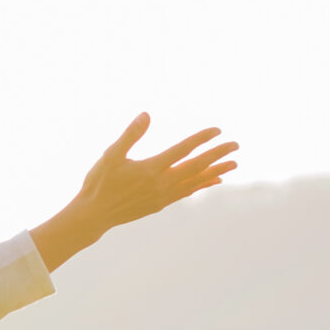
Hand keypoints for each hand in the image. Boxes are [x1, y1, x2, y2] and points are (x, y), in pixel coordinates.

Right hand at [31, 113, 237, 269]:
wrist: (94, 215)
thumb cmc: (99, 182)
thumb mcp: (111, 155)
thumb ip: (130, 135)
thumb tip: (147, 115)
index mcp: (151, 168)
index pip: (183, 150)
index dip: (201, 139)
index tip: (217, 130)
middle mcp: (162, 183)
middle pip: (196, 167)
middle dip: (218, 155)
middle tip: (236, 146)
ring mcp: (163, 196)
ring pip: (196, 181)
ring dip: (216, 172)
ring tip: (234, 164)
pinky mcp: (161, 203)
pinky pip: (188, 192)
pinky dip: (202, 184)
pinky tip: (214, 181)